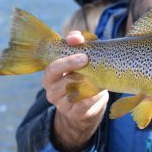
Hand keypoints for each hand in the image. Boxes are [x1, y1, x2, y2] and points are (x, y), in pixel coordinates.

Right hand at [42, 30, 108, 151]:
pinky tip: (101, 92)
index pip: (52, 68)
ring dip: (89, 85)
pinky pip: (84, 105)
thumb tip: (77, 37)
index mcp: (50, 76)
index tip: (84, 56)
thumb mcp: (78, 56)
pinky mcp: (74, 114)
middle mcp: (51, 91)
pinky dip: (94, 97)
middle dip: (77, 72)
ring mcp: (62, 105)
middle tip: (90, 63)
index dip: (67, 61)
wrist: (89, 102)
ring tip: (99, 78)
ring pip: (74, 94)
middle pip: (62, 82)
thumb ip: (76, 42)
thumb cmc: (83, 73)